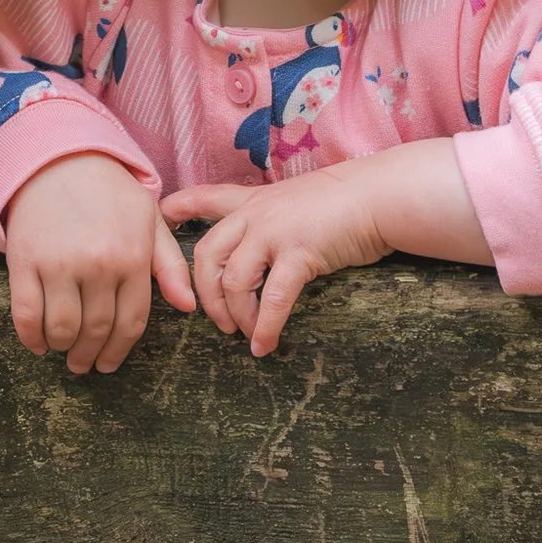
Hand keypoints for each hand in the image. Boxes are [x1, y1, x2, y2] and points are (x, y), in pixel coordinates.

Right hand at [4, 153, 195, 373]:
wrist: (58, 159)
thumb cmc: (109, 192)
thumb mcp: (149, 221)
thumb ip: (170, 265)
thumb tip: (188, 306)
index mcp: (132, 257)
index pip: (131, 321)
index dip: (120, 350)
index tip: (110, 363)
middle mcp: (98, 264)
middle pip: (96, 330)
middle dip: (90, 356)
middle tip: (85, 365)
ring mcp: (59, 264)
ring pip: (62, 328)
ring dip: (63, 349)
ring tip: (63, 352)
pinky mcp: (25, 261)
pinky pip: (26, 314)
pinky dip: (31, 337)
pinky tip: (37, 344)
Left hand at [161, 170, 394, 357]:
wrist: (380, 196)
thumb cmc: (346, 202)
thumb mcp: (297, 201)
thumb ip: (274, 218)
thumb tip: (264, 250)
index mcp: (255, 200)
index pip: (207, 198)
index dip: (180, 207)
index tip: (161, 215)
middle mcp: (257, 214)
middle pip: (206, 254)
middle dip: (205, 294)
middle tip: (218, 321)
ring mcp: (275, 232)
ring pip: (233, 281)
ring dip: (236, 316)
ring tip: (246, 336)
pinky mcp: (299, 253)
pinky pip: (272, 298)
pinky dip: (264, 327)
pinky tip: (265, 345)